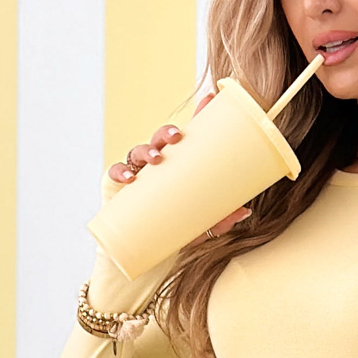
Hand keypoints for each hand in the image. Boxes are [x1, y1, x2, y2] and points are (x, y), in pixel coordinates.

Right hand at [106, 92, 250, 241]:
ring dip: (147, 150)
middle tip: (177, 137)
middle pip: (161, 139)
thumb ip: (221, 219)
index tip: (210, 97)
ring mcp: (136, 174)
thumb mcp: (201, 227)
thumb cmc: (174, 235)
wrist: (145, 259)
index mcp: (177, 167)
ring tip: (156, 157)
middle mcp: (156, 165)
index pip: (188, 136)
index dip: (198, 114)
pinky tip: (128, 178)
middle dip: (167, 133)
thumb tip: (244, 211)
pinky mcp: (116, 189)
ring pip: (138, 152)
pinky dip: (119, 172)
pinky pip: (114, 174)